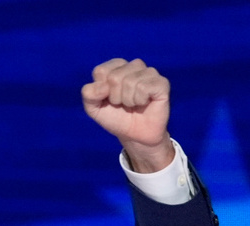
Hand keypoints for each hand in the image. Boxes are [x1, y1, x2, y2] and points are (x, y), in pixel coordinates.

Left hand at [81, 58, 174, 172]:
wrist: (134, 135)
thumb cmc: (116, 118)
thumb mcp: (94, 108)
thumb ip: (89, 94)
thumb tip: (102, 86)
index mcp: (116, 67)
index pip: (100, 71)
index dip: (101, 91)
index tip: (109, 99)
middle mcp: (134, 66)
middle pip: (114, 77)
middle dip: (115, 97)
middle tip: (123, 104)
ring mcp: (149, 73)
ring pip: (129, 81)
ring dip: (128, 100)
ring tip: (133, 104)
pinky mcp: (161, 83)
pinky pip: (144, 87)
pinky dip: (140, 100)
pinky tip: (144, 103)